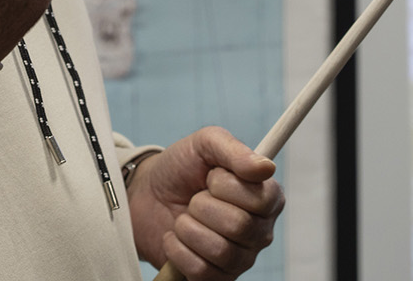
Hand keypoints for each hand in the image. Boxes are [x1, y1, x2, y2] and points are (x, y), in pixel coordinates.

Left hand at [128, 127, 284, 280]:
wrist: (146, 195)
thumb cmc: (181, 168)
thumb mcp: (204, 144)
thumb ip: (234, 150)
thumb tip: (266, 166)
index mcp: (266, 197)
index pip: (262, 199)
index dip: (228, 186)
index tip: (211, 176)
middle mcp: (260, 231)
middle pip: (239, 226)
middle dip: (202, 206)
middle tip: (194, 198)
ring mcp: (241, 259)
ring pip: (220, 251)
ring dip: (188, 228)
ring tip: (184, 218)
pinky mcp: (217, 278)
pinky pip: (201, 271)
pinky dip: (178, 250)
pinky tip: (176, 238)